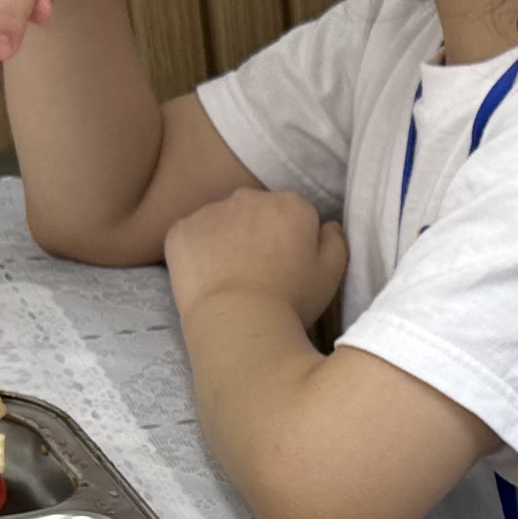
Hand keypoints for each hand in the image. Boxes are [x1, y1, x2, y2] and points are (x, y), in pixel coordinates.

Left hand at [165, 191, 342, 325]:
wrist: (238, 321)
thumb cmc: (292, 300)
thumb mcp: (331, 274)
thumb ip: (336, 242)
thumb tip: (329, 225)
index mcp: (291, 204)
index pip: (294, 213)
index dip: (293, 239)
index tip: (289, 265)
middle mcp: (249, 197)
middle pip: (256, 211)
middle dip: (258, 233)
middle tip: (260, 273)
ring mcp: (210, 211)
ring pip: (221, 221)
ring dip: (226, 241)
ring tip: (231, 280)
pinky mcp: (181, 230)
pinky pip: (190, 236)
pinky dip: (196, 253)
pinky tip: (206, 280)